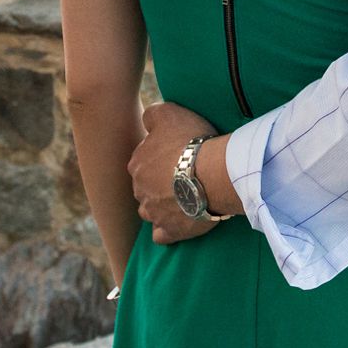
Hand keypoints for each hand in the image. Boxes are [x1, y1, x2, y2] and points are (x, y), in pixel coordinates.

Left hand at [129, 102, 219, 243]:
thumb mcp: (168, 113)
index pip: (143, 160)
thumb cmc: (190, 141)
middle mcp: (139, 190)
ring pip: (150, 210)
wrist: (211, 174)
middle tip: (183, 175)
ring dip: (161, 206)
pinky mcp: (169, 230)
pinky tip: (179, 222)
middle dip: (159, 183)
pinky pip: (162, 235)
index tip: (178, 155)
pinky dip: (168, 230)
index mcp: (137, 164)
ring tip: (183, 199)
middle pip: (145, 186)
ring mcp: (153, 213)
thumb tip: (148, 119)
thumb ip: (153, 114)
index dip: (161, 157)